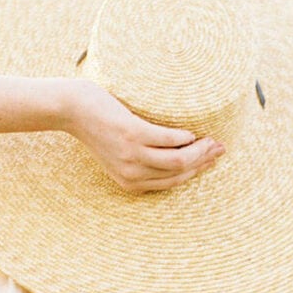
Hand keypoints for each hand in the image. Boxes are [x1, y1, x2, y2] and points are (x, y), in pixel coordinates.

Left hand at [62, 79, 225, 192]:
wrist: (72, 110)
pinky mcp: (132, 134)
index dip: (196, 172)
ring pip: (179, 160)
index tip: (211, 160)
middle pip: (180, 172)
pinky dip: (184, 136)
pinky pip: (168, 139)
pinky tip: (191, 131)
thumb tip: (177, 152)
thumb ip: (142, 160)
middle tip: (220, 148)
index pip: (172, 182)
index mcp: (130, 182)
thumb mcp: (118, 152)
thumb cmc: (97, 126)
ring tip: (213, 139)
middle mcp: (132, 173)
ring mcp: (132, 154)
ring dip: (201, 151)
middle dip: (204, 161)